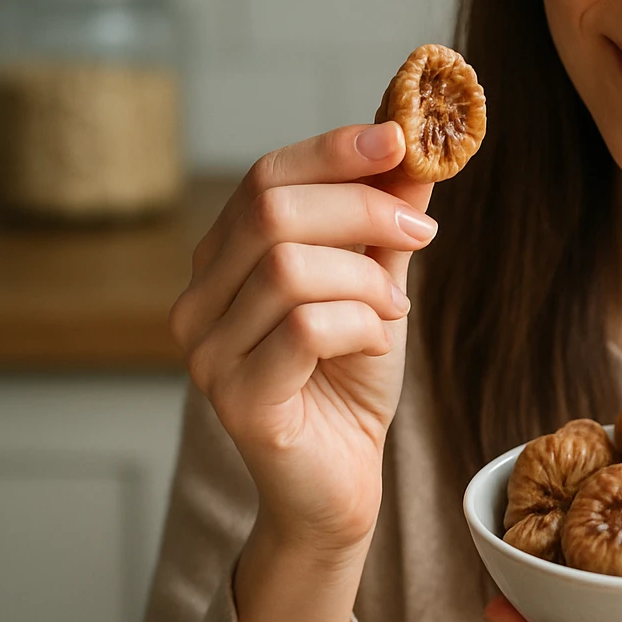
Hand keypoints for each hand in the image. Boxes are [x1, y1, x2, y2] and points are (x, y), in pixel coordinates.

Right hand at [168, 121, 437, 551]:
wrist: (342, 483)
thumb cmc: (351, 380)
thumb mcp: (378, 283)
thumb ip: (385, 222)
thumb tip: (412, 152)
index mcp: (223, 260)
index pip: (264, 177)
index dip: (332, 149)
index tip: (398, 138)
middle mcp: (198, 300)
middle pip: (272, 212)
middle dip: (362, 209)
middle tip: (423, 230)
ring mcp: (208, 352)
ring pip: (289, 268)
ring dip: (367, 279)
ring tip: (395, 307)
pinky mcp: (237, 400)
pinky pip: (304, 329)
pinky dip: (360, 325)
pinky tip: (377, 343)